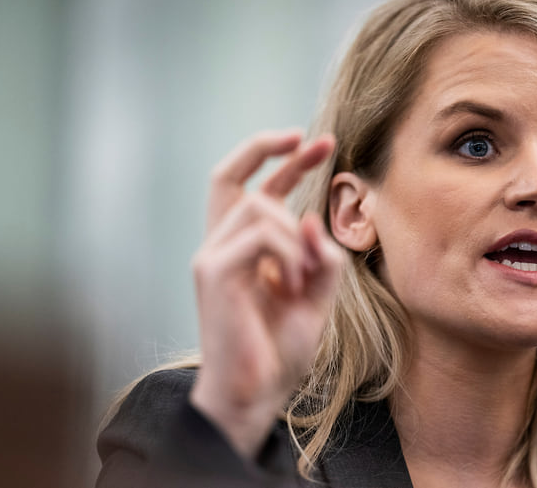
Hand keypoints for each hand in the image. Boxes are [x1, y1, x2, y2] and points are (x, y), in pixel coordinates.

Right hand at [188, 130, 341, 457]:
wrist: (256, 393)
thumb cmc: (280, 350)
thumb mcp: (318, 297)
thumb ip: (321, 257)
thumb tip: (311, 219)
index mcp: (241, 248)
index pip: (250, 186)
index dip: (279, 158)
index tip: (317, 141)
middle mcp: (219, 245)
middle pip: (233, 175)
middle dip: (282, 156)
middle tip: (325, 144)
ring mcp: (212, 256)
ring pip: (259, 205)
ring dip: (296, 236)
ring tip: (304, 280)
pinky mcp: (213, 271)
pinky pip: (260, 234)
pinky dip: (289, 254)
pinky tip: (294, 286)